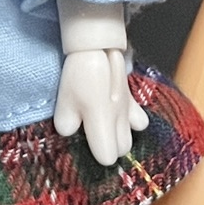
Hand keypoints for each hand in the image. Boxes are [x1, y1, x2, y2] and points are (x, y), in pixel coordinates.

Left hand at [53, 49, 148, 165]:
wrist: (98, 46)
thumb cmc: (79, 76)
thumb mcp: (64, 102)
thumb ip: (66, 125)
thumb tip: (70, 132)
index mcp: (103, 125)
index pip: (108, 158)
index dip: (96, 156)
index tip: (86, 148)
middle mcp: (121, 122)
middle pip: (122, 149)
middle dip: (110, 146)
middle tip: (93, 135)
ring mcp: (129, 110)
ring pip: (133, 135)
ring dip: (121, 134)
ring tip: (107, 127)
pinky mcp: (133, 98)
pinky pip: (140, 119)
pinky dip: (132, 121)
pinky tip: (121, 115)